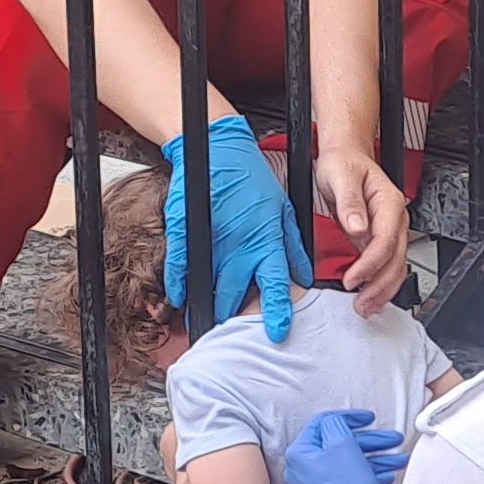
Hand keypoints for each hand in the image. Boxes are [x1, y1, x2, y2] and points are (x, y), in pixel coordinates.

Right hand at [162, 115, 313, 342]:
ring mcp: (212, 241)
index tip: (277, 331)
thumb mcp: (283, 210)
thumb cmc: (252, 179)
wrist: (219, 151)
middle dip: (234, 314)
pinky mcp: (187, 234)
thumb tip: (304, 273)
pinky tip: (181, 297)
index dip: (276, 311)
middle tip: (234, 328)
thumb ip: (293, 245)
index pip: (275, 284)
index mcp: (266, 240)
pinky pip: (182, 269)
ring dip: (209, 305)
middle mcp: (240, 246)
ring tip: (209, 319)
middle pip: (237, 293)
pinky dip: (180, 286)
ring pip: (211, 286)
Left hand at [283, 410, 407, 483]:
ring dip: (374, 459)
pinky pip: (345, 483)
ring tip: (398, 460)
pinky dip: (365, 476)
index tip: (369, 418)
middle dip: (369, 442)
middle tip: (392, 440)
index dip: (350, 417)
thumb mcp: (342, 445)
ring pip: (346, 466)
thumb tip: (334, 421)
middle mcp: (301, 472)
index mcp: (299, 454)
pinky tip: (386, 476)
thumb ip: (336, 424)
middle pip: (338, 446)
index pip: (323, 424)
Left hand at [320, 147, 411, 313]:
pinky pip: (386, 265)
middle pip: (396, 259)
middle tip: (361, 303)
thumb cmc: (343, 163)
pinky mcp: (380, 238)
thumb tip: (356, 226)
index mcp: (388, 203)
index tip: (352, 279)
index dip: (370, 264)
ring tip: (366, 307)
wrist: (346, 156)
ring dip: (383, 290)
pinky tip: (370, 296)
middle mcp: (394, 218)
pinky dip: (380, 283)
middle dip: (380, 285)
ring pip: (395, 266)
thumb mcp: (340, 175)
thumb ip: (349, 201)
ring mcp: (390, 230)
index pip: (385, 240)